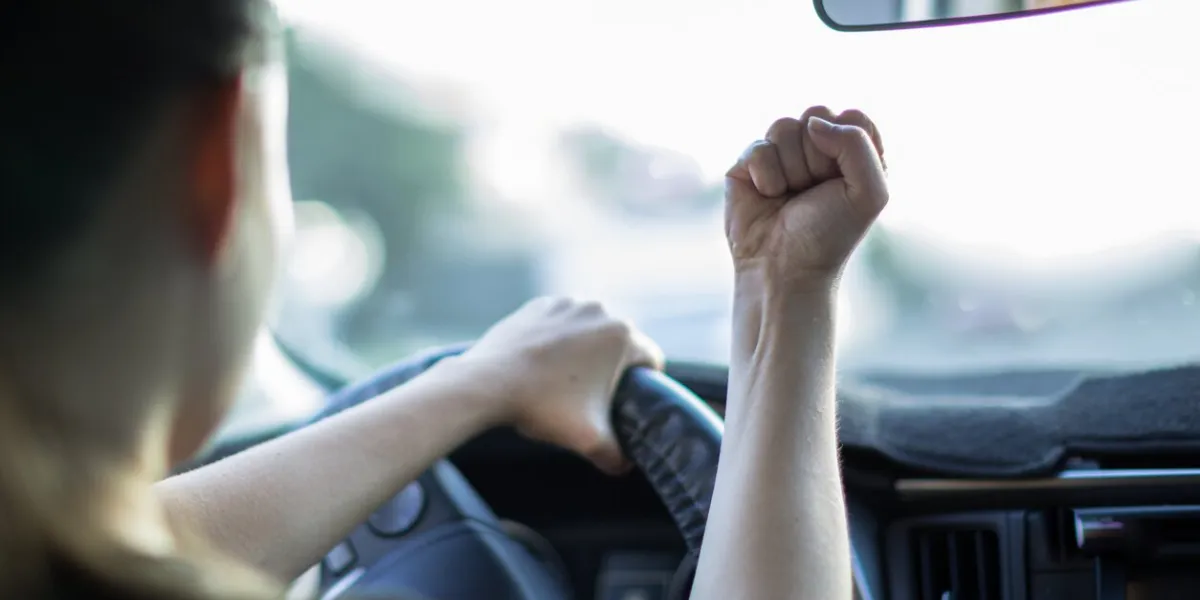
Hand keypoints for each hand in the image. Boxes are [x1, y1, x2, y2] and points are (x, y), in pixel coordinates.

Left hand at [461, 297, 663, 474]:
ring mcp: (566, 304)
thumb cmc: (542, 407)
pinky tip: (544, 365)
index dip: (643, 384)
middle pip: (620, 345)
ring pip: (590, 332)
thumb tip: (624, 466)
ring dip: (585, 352)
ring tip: (566, 382)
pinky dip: (558, 341)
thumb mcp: (588, 439)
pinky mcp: (539, 306)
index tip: (624, 403)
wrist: (487, 383)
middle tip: (591, 398)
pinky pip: (561, 324)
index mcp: (622, 335)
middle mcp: (599, 311)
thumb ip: (616, 456)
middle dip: (611, 369)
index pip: (650, 360)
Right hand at [725, 106, 887, 285]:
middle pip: (816, 115)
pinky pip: (758, 147)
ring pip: (783, 126)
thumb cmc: (829, 235)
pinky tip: (768, 198)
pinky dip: (767, 177)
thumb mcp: (869, 192)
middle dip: (817, 157)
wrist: (784, 270)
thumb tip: (812, 124)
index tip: (844, 181)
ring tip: (791, 196)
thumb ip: (857, 144)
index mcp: (851, 153)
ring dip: (792, 170)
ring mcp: (781, 154)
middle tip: (814, 191)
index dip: (848, 145)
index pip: (853, 117)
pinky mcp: (749, 164)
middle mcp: (816, 149)